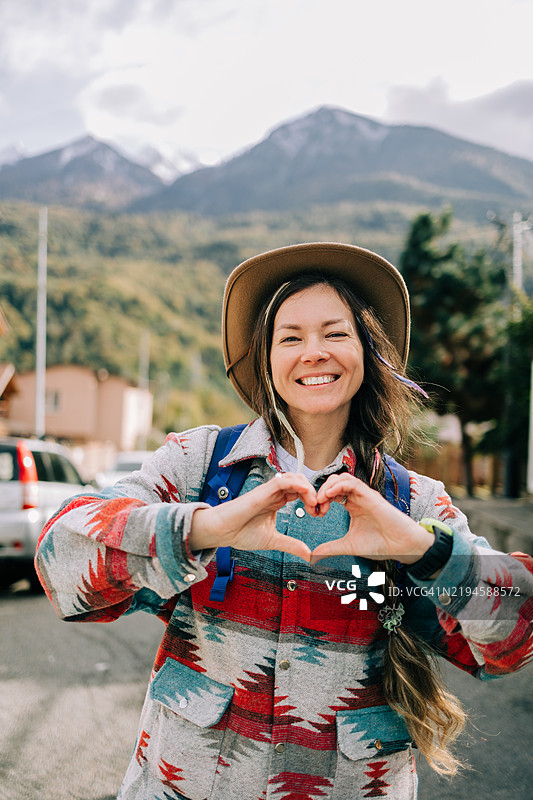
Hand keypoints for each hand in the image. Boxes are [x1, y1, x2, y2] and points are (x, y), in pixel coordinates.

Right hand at [190, 472, 317, 561]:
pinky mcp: (262, 491)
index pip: (301, 492)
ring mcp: (269, 491)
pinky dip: (297, 484)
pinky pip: (283, 480)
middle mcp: (275, 493)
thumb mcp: (273, 540)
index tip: (319, 514)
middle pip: (301, 482)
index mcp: (277, 501)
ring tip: (314, 504)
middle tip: (320, 509)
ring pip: (294, 477)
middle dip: (315, 493)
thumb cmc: (241, 533)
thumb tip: (308, 554)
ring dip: (309, 488)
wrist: (222, 532)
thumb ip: (291, 545)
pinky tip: (306, 495)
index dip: (314, 500)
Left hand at [310, 473, 433, 564]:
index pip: (331, 493)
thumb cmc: (381, 544)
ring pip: (342, 478)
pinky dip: (338, 485)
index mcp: (352, 505)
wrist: (401, 546)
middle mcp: (357, 498)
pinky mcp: (371, 496)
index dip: (320, 499)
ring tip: (321, 499)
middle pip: (334, 482)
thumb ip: (331, 548)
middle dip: (321, 491)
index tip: (314, 512)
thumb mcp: (349, 546)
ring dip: (328, 486)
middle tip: (315, 505)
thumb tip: (313, 555)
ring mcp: (364, 495)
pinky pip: (352, 483)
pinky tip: (329, 495)